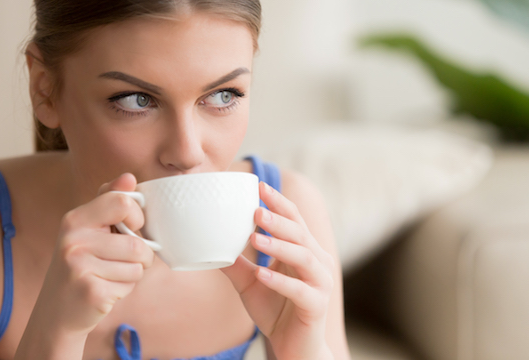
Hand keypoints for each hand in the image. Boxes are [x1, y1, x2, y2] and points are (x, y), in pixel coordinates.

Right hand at [30, 173, 153, 335]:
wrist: (55, 314)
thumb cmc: (80, 265)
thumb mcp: (89, 230)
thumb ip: (110, 201)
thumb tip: (129, 177)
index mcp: (75, 219)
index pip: (122, 203)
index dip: (137, 216)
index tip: (131, 227)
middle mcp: (73, 241)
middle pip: (136, 243)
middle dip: (142, 256)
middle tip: (123, 261)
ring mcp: (79, 267)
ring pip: (137, 266)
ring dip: (133, 274)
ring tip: (109, 275)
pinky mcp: (90, 292)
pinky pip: (129, 285)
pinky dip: (124, 290)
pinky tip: (104, 290)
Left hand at [222, 182, 335, 359]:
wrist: (294, 350)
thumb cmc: (276, 311)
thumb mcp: (250, 283)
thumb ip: (235, 262)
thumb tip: (208, 242)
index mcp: (304, 251)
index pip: (294, 219)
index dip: (279, 202)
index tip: (260, 186)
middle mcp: (317, 262)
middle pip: (300, 233)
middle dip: (279, 219)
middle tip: (256, 209)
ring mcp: (320, 284)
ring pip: (303, 257)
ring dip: (279, 246)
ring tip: (256, 238)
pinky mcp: (317, 306)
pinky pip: (300, 290)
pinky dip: (280, 281)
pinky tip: (262, 274)